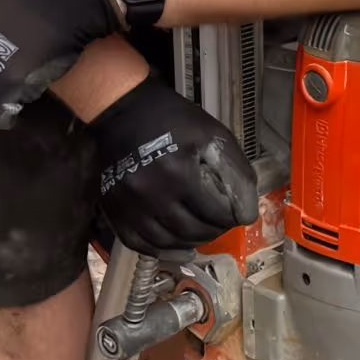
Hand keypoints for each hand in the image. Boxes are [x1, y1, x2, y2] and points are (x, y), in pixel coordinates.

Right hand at [89, 79, 258, 256]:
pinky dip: (163, 250)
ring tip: (201, 230)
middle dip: (214, 230)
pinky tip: (179, 247)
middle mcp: (151, 193)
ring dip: (192, 241)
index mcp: (178, 172)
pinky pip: (140, 244)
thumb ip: (235, 173)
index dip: (232, 216)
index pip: (217, 213)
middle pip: (193, 230)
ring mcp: (129, 204)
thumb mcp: (212, 136)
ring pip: (169, 241)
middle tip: (219, 222)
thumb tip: (246, 213)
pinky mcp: (113, 209)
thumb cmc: (172, 120)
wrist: (122, 110)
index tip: (235, 212)